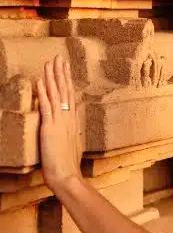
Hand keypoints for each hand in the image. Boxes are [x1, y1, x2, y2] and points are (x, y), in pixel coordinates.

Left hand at [37, 55, 81, 192]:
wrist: (67, 175)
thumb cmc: (69, 165)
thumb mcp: (72, 145)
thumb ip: (69, 133)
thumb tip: (68, 127)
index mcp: (73, 121)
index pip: (70, 95)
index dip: (67, 80)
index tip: (65, 67)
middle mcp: (68, 117)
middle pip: (64, 90)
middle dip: (61, 72)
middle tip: (58, 57)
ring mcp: (59, 121)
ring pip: (55, 94)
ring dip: (51, 77)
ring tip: (49, 63)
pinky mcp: (49, 127)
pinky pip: (46, 106)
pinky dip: (43, 92)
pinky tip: (40, 81)